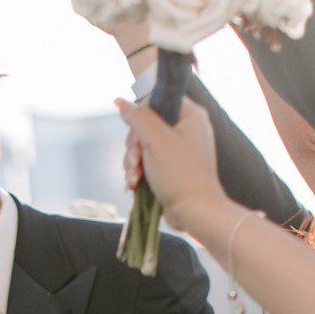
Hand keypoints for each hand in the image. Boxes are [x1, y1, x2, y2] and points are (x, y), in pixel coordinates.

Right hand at [117, 96, 225, 232]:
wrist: (195, 212)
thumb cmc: (180, 175)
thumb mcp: (155, 140)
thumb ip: (137, 117)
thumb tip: (119, 101)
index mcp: (190, 115)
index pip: (155, 101)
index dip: (140, 119)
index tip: (138, 139)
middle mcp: (186, 129)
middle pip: (145, 126)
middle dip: (134, 147)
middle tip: (136, 162)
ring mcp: (178, 150)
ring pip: (142, 146)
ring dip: (133, 164)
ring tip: (136, 179)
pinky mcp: (171, 168)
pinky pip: (147, 163)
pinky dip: (138, 174)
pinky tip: (136, 186)